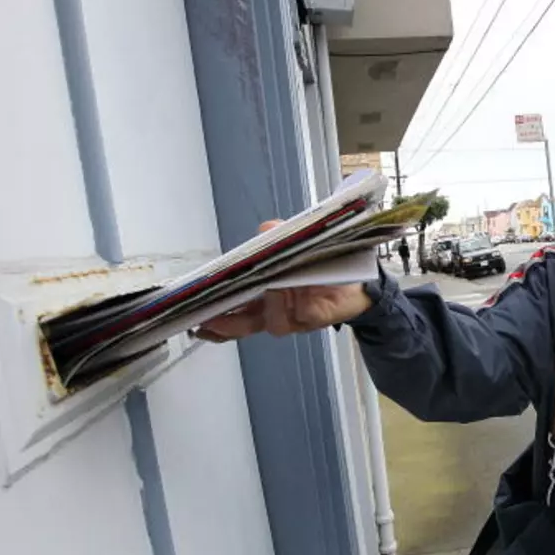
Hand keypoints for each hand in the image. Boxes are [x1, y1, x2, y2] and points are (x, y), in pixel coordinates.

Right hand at [194, 220, 373, 341]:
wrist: (357, 277)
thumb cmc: (320, 262)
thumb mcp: (295, 243)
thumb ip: (279, 236)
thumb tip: (266, 229)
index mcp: (260, 297)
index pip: (230, 311)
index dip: (213, 317)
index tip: (197, 317)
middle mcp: (272, 311)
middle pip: (243, 325)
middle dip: (226, 323)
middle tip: (211, 319)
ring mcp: (293, 317)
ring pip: (273, 321)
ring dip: (270, 305)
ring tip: (270, 288)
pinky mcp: (316, 319)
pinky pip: (303, 316)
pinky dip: (298, 305)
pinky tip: (297, 294)